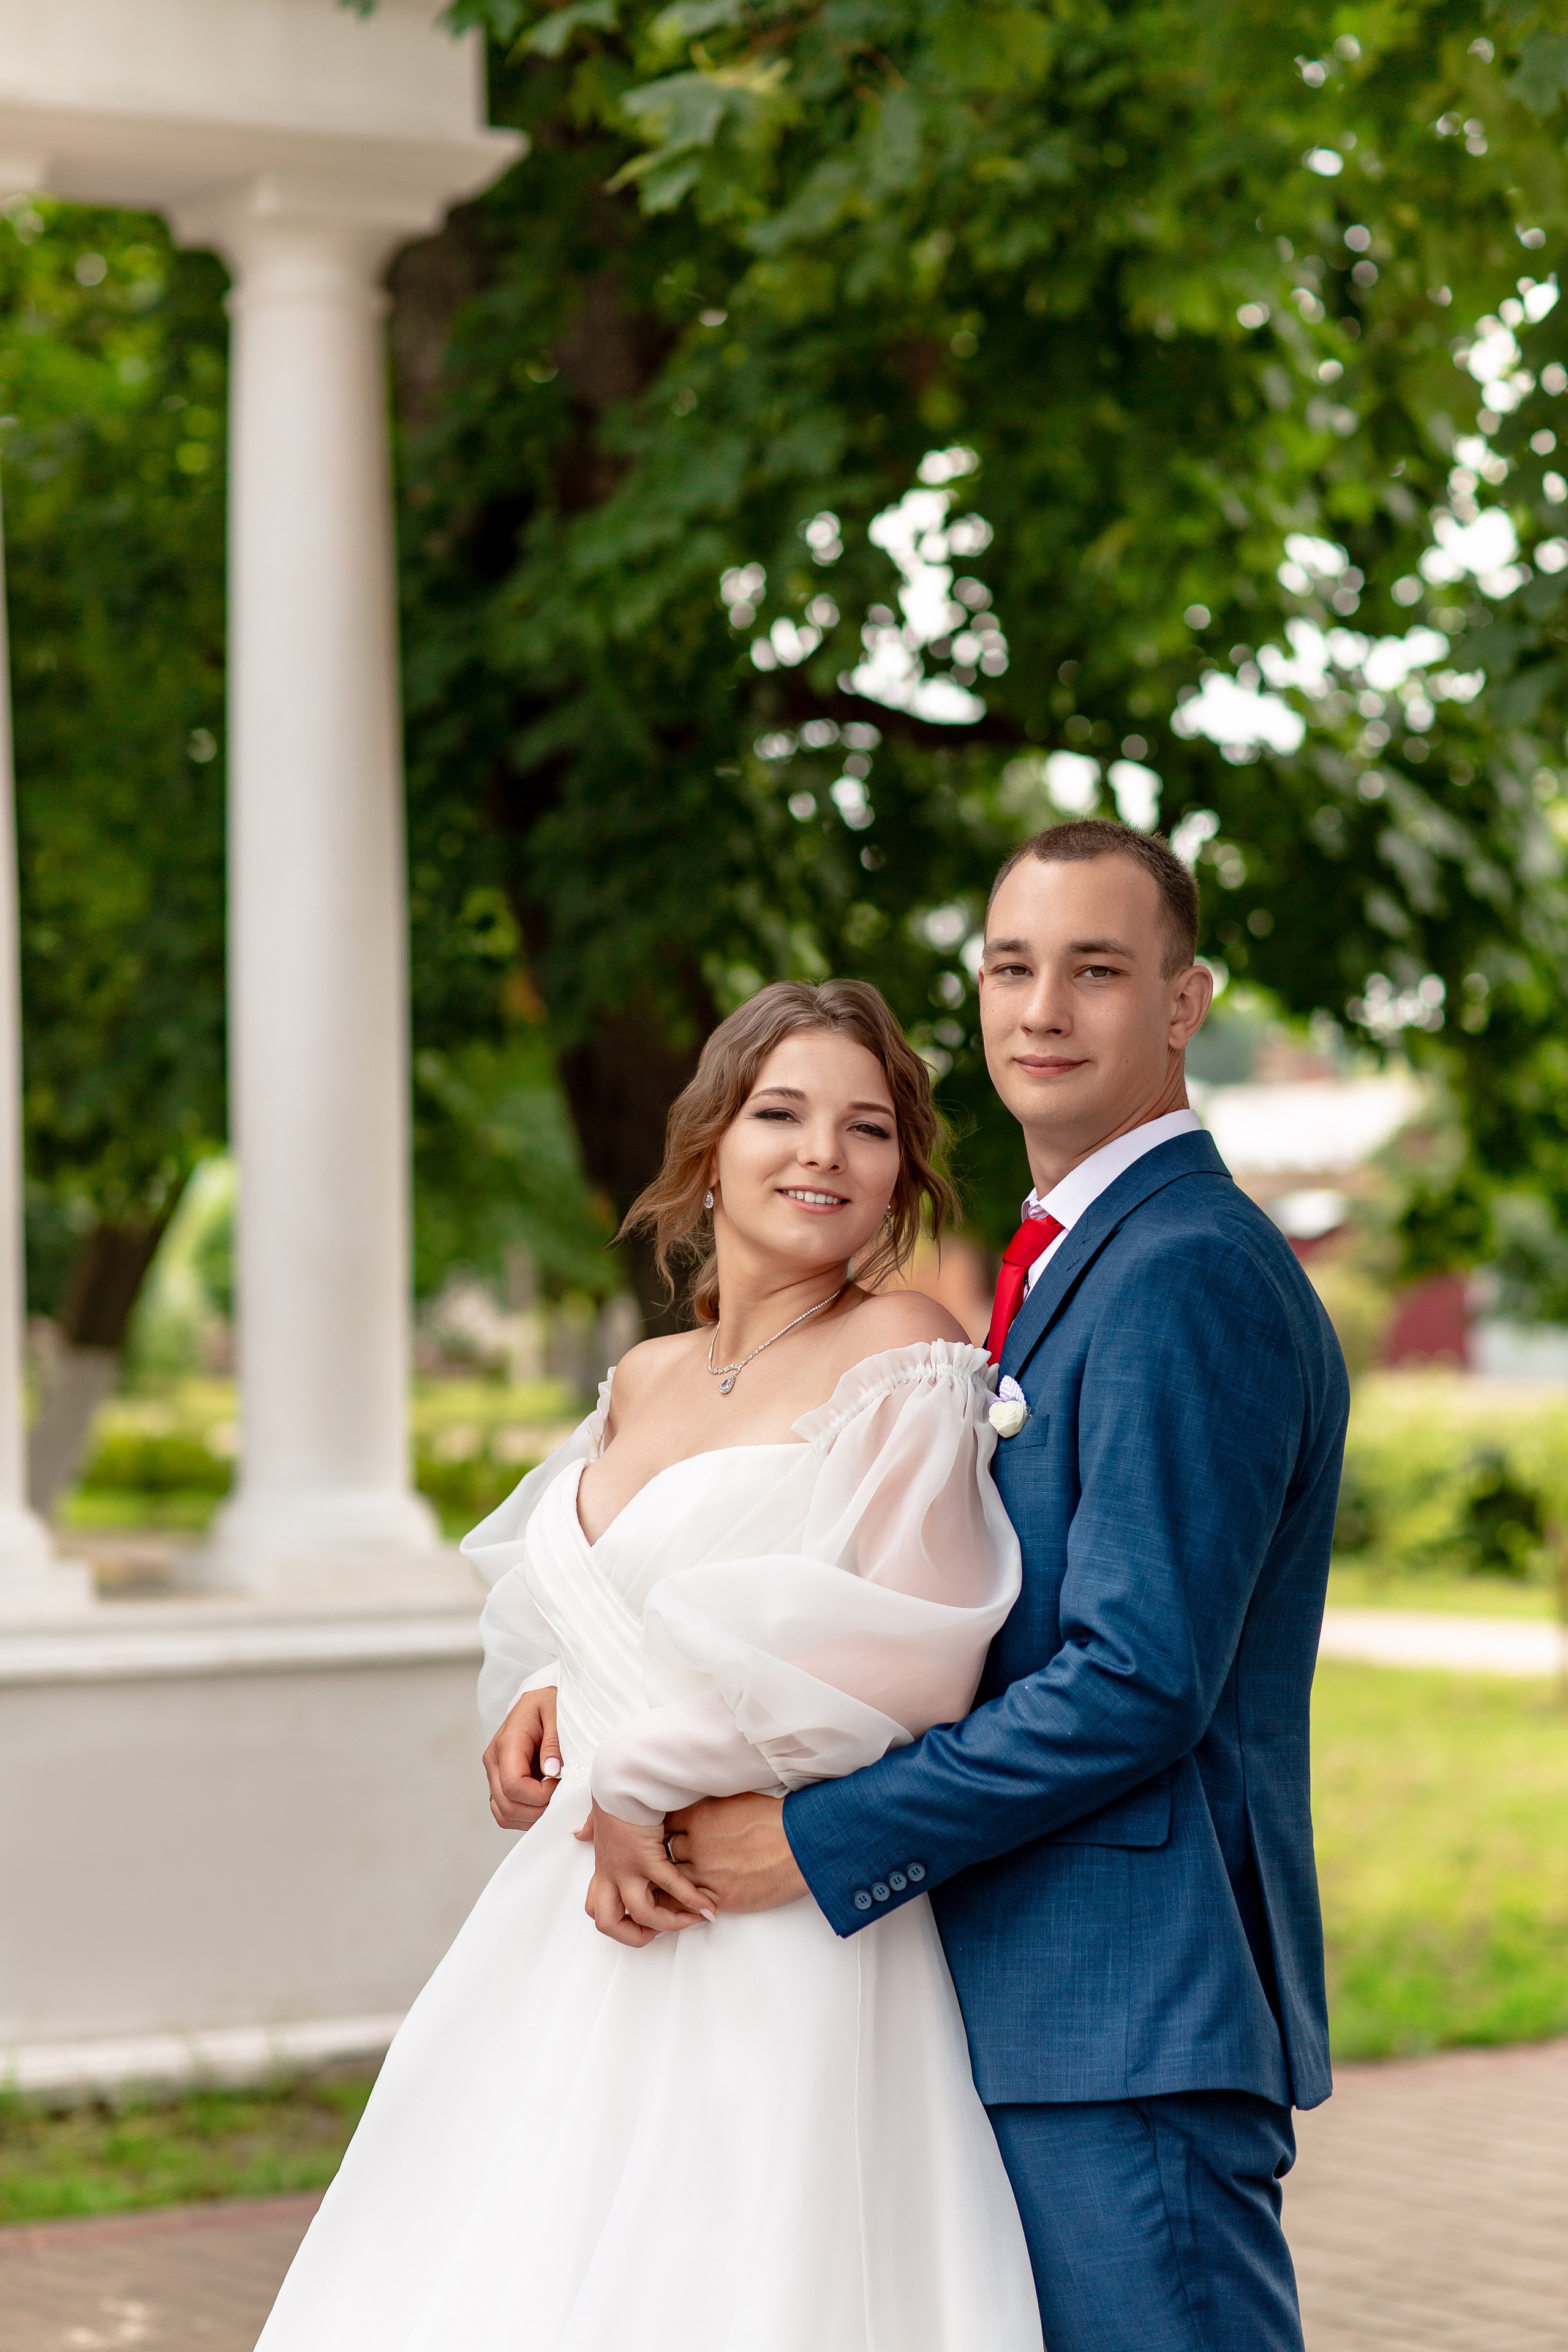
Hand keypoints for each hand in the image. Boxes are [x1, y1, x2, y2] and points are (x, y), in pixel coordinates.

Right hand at [483, 1685, 563, 1830]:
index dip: (539, 1795)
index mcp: (506, 1744)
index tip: (560, 1783)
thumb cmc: (548, 1703)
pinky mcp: (501, 1782)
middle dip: (537, 1810)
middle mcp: (494, 1762)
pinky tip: (544, 1802)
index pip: (513, 1786)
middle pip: (507, 1806)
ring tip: (553, 1800)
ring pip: (504, 1814)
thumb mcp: (556, 1712)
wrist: (537, 1699)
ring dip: (531, 1817)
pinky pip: (506, 1811)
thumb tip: (552, 1771)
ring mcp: (495, 1774)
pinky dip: (525, 1816)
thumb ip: (554, 1742)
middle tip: (560, 1796)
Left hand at [574, 1802, 718, 1946]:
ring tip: (692, 1919)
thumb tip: (580, 1832)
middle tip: (659, 1931)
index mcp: (602, 1866)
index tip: (638, 1919)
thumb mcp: (597, 1815)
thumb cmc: (613, 1793)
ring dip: (670, 1922)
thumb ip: (590, 1827)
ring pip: (642, 1913)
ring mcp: (627, 1868)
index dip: (616, 1921)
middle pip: (608, 1923)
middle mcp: (610, 1873)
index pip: (595, 1907)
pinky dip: (692, 1900)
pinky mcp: (647, 1857)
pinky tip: (707, 1906)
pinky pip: (672, 1887)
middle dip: (634, 1935)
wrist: (621, 1779)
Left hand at [665, 1793, 807, 1913]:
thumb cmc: (775, 1819)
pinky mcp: (721, 1898)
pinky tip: (689, 1900)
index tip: (667, 1833)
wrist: (802, 1845)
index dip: (667, 1829)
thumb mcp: (736, 1800)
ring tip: (673, 1882)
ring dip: (674, 1881)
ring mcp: (708, 1874)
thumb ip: (711, 1808)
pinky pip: (692, 1903)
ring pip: (673, 1882)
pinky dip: (689, 1902)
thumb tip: (698, 1812)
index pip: (667, 1824)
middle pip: (666, 1853)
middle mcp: (699, 1846)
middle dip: (668, 1855)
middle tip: (667, 1859)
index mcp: (701, 1817)